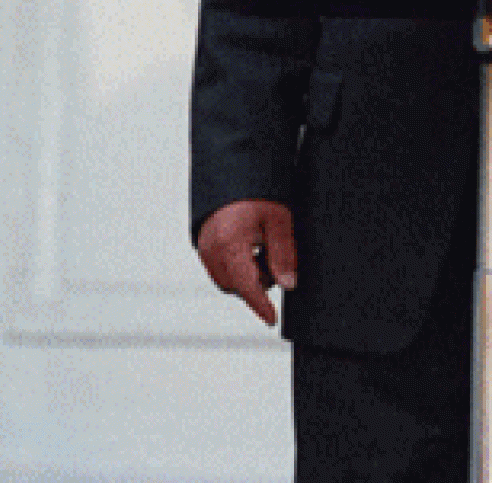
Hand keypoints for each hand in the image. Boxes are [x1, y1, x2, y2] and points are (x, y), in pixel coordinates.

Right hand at [196, 199, 296, 327]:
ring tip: (262, 246)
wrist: (233, 171)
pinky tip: (251, 245)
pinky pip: (222, 268)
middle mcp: (212, 250)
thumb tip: (288, 284)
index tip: (272, 319)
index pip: (247, 286)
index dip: (260, 305)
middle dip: (258, 280)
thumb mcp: (279, 221)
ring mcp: (204, 248)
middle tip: (273, 255)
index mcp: (230, 244)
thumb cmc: (256, 193)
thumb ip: (283, 255)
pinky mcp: (203, 245)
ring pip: (229, 279)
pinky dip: (238, 265)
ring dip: (248, 273)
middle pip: (238, 285)